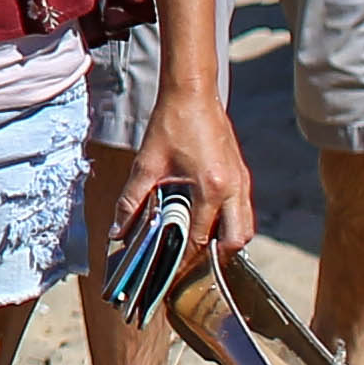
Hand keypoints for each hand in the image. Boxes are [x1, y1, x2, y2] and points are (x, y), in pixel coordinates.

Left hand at [126, 90, 255, 258]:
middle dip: (217, 256)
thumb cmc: (171, 124)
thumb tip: (118, 230)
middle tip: (192, 260)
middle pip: (236, 240)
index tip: (172, 271)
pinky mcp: (242, 173)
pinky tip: (207, 219)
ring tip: (200, 244)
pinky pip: (243, 208)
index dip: (186, 258)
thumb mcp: (146, 165)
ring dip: (226, 239)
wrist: (192, 93)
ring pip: (245, 226)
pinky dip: (230, 221)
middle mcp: (233, 187)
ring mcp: (242, 180)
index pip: (201, 237)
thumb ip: (131, 200)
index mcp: (211, 187)